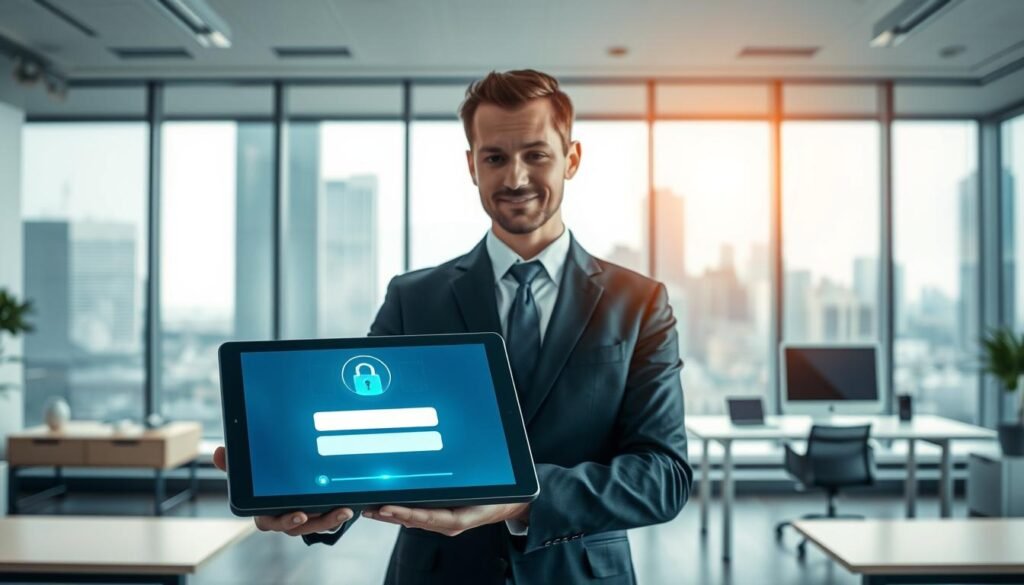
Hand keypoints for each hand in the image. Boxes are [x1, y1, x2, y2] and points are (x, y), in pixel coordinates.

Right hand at [213, 446, 353, 535]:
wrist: (289, 476)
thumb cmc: (264, 478)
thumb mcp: (250, 469)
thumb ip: (234, 464)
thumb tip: (218, 452)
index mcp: (264, 510)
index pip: (268, 521)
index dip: (284, 520)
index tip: (299, 514)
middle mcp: (283, 517)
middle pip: (294, 527)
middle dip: (310, 523)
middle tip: (321, 514)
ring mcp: (303, 518)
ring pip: (315, 525)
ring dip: (329, 520)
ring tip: (344, 510)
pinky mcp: (318, 513)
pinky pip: (328, 519)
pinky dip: (337, 514)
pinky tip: (350, 505)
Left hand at [363, 502, 529, 536]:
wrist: (512, 505)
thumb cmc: (498, 498)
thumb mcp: (485, 492)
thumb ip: (466, 489)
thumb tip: (443, 480)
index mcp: (457, 518)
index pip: (424, 517)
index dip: (403, 513)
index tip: (385, 508)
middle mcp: (449, 522)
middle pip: (413, 520)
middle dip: (390, 514)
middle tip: (369, 508)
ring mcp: (446, 521)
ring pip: (414, 519)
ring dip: (393, 514)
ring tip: (372, 508)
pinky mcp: (445, 517)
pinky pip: (421, 517)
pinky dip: (404, 512)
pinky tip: (392, 508)